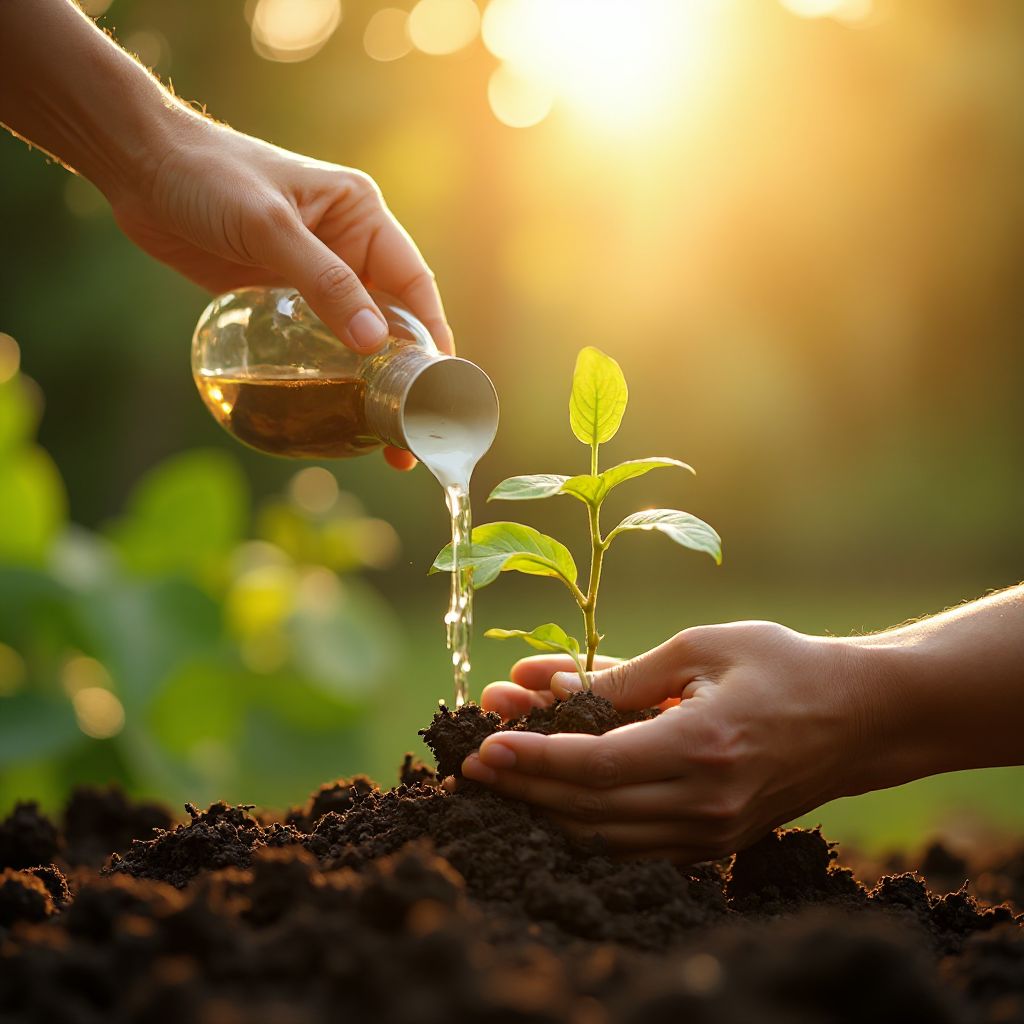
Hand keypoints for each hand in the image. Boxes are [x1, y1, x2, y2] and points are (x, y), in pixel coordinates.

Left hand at [110, 119, 452, 470]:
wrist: (139, 164)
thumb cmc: (208, 175)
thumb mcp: (269, 226)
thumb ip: (324, 282)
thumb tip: (372, 344)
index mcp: (361, 217)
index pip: (413, 284)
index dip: (433, 335)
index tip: (443, 385)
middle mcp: (347, 247)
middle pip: (391, 319)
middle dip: (404, 374)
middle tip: (409, 430)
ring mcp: (313, 275)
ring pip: (354, 336)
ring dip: (367, 382)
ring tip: (377, 436)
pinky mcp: (278, 296)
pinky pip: (313, 341)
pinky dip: (327, 373)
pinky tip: (332, 408)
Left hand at [464, 622, 886, 862]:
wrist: (861, 716)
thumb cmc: (783, 665)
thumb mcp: (701, 648)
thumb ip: (625, 676)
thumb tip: (550, 686)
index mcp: (701, 747)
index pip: (594, 765)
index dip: (531, 759)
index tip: (483, 746)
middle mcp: (704, 802)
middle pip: (589, 808)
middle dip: (524, 787)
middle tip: (473, 765)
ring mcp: (711, 832)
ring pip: (606, 837)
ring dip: (547, 809)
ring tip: (502, 781)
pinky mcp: (715, 842)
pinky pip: (634, 847)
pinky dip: (587, 826)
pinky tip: (552, 803)